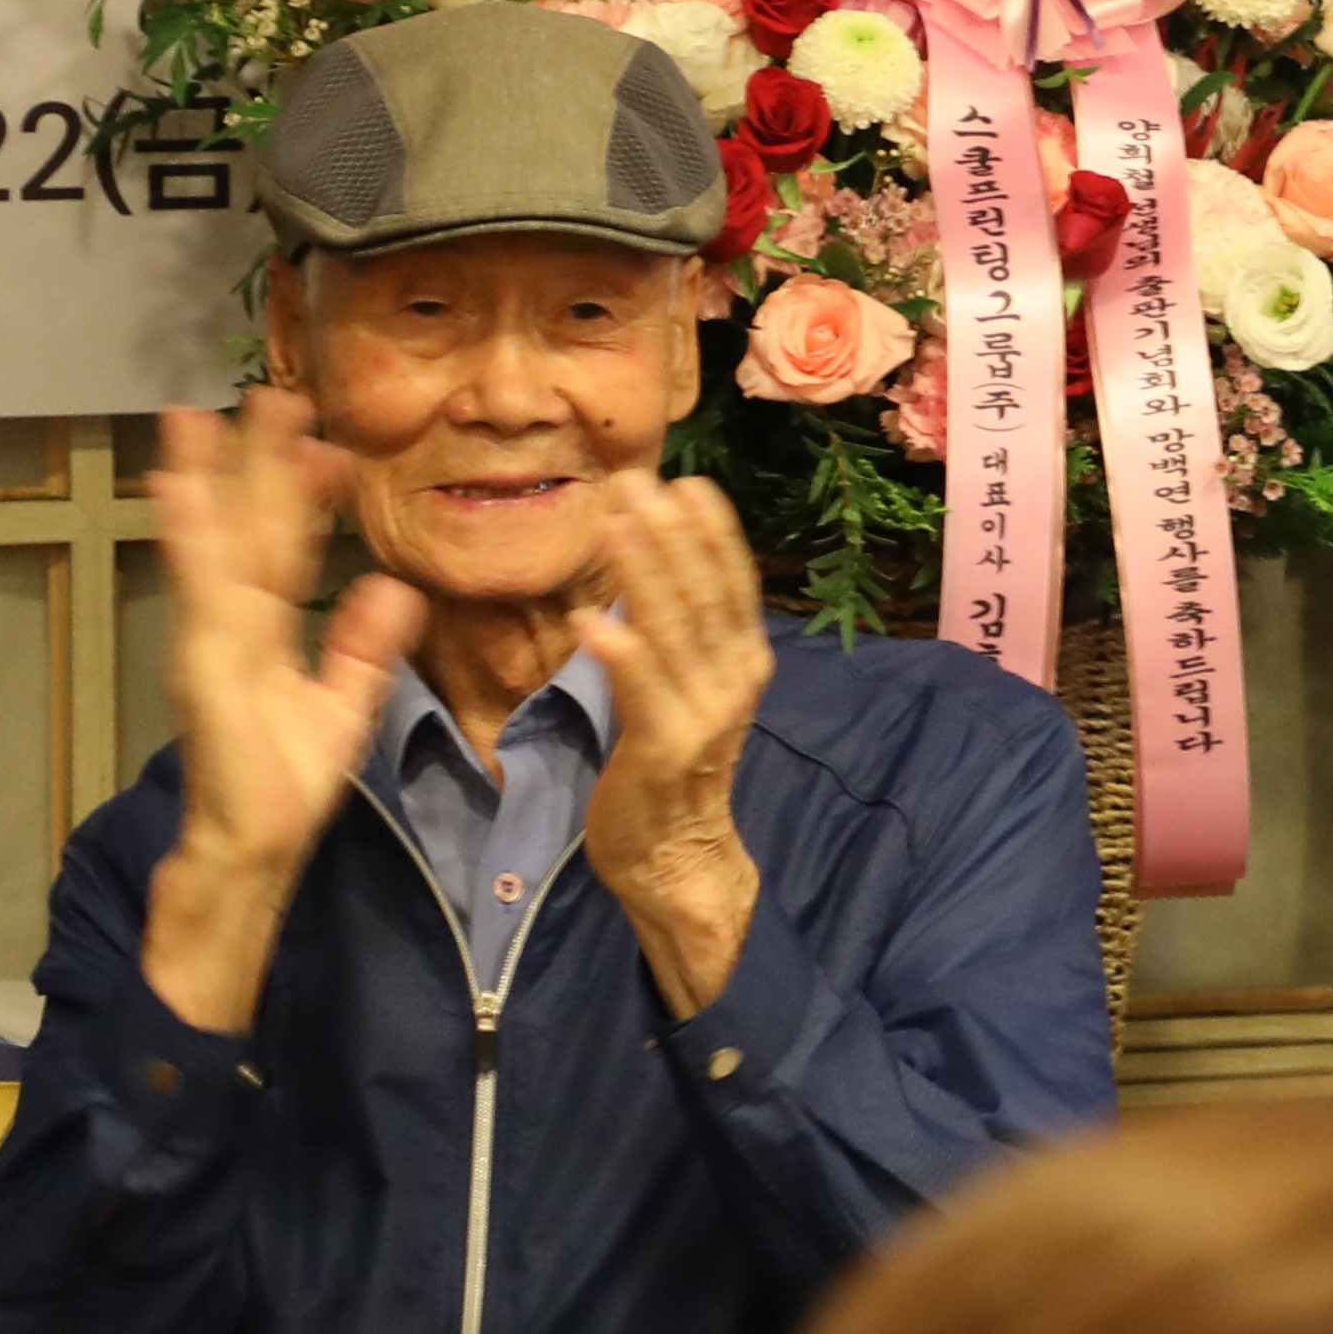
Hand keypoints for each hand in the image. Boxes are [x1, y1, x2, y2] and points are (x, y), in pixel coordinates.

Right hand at [139, 396, 426, 1036]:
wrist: (256, 845)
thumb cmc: (286, 783)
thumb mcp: (344, 703)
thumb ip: (363, 645)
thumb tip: (392, 586)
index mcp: (269, 631)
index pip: (289, 548)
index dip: (305, 497)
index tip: (329, 447)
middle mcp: (233, 622)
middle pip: (249, 527)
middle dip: (256, 461)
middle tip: (271, 392)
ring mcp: (211, 637)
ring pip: (215, 542)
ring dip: (207, 477)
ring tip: (197, 414)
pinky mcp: (201, 660)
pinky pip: (197, 589)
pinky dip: (187, 538)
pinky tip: (176, 489)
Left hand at [572, 470, 774, 1021]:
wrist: (678, 853)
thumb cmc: (672, 762)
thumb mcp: (687, 684)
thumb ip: (680, 630)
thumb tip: (653, 557)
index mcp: (742, 659)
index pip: (731, 581)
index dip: (710, 530)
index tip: (685, 479)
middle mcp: (732, 680)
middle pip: (702, 593)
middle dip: (669, 533)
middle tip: (634, 481)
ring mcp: (701, 715)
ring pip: (672, 631)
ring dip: (643, 574)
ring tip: (614, 525)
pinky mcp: (662, 749)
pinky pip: (639, 692)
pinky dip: (618, 653)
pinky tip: (590, 620)